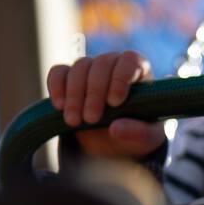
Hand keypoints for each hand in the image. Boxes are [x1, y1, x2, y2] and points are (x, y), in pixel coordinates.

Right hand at [46, 50, 165, 158]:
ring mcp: (90, 69)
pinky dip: (56, 87)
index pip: (129, 61)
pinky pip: (58, 72)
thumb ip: (139, 134)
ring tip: (74, 121)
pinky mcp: (68, 78)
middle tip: (91, 119)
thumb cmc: (137, 133)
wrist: (114, 142)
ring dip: (74, 94)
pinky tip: (59, 106)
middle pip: (101, 64)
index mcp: (138, 71)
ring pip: (79, 67)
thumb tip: (115, 129)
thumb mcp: (147, 139)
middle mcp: (114, 64)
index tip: (114, 102)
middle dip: (94, 93)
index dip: (120, 79)